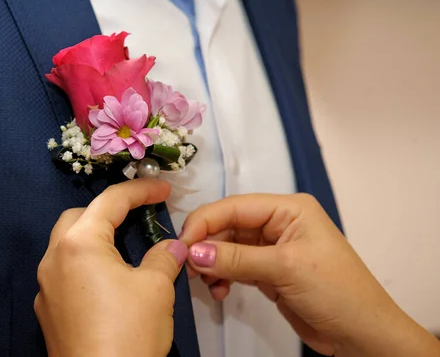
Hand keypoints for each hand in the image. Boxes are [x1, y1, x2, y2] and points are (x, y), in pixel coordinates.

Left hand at [34, 179, 187, 356]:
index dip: (140, 190)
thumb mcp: (156, 288)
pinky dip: (87, 268)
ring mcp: (45, 287)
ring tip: (127, 252)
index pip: (110, 201)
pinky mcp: (47, 311)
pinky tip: (109, 285)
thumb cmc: (129, 331)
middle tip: (139, 219)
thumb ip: (164, 257)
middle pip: (79, 218)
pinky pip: (65, 274)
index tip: (164, 188)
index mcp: (78, 243)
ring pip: (68, 246)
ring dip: (96, 240)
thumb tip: (173, 246)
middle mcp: (53, 258)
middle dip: (109, 213)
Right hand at [180, 193, 439, 356]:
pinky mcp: (268, 272)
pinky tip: (219, 292)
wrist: (363, 335)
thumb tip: (192, 252)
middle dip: (206, 246)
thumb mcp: (284, 269)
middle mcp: (278, 223)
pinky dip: (222, 277)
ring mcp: (272, 248)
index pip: (234, 207)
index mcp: (288, 209)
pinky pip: (234, 267)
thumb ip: (236, 258)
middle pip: (228, 226)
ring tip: (205, 284)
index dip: (204, 222)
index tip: (181, 245)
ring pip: (228, 247)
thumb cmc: (336, 292)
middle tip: (188, 269)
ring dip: (212, 264)